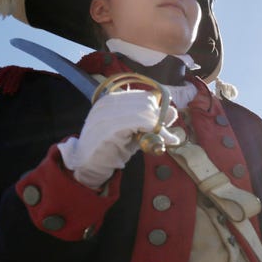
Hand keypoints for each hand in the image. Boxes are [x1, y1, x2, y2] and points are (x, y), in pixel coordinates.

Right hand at [58, 91, 181, 188]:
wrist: (89, 165)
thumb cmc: (112, 149)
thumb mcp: (135, 133)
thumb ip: (152, 122)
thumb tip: (172, 110)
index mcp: (112, 100)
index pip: (144, 96)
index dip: (158, 110)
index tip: (165, 126)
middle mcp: (108, 102)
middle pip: (146, 101)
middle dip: (160, 118)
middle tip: (167, 136)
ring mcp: (106, 113)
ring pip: (144, 111)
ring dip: (159, 127)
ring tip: (165, 140)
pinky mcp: (108, 127)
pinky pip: (139, 121)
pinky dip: (154, 131)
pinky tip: (159, 142)